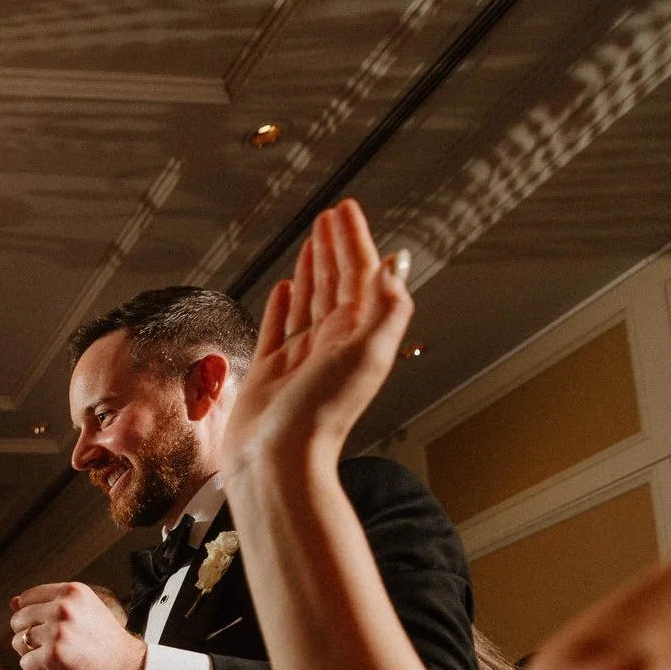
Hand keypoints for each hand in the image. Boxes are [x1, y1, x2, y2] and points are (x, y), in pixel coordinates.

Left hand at [10, 582, 146, 669]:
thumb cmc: (105, 645)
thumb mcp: (84, 612)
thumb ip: (49, 604)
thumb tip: (12, 602)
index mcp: (72, 592)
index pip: (27, 598)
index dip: (31, 617)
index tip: (48, 629)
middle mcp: (63, 608)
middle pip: (18, 621)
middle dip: (28, 637)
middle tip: (53, 648)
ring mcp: (57, 633)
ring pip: (18, 643)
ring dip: (32, 655)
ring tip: (57, 658)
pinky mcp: (52, 657)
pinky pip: (25, 664)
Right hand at [222, 199, 414, 468]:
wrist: (278, 460)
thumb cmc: (320, 414)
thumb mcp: (367, 352)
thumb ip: (387, 306)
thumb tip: (398, 262)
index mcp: (358, 335)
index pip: (359, 275)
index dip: (354, 240)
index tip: (346, 210)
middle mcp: (333, 343)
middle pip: (337, 282)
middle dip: (334, 246)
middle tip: (329, 216)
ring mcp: (302, 356)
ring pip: (311, 300)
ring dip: (312, 268)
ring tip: (311, 241)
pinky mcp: (272, 371)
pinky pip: (280, 326)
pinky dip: (284, 304)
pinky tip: (286, 288)